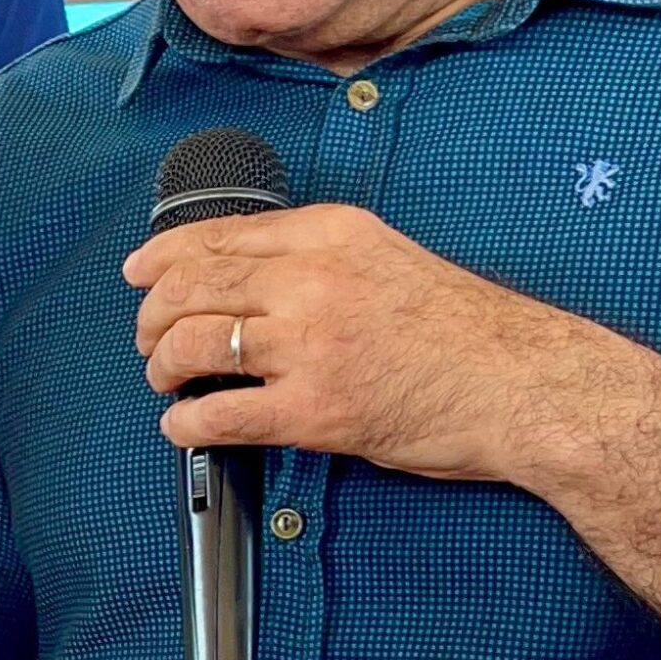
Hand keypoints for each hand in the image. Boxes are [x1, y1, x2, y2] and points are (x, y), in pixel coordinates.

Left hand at [124, 202, 602, 482]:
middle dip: (152, 317)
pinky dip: (186, 423)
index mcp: (328, 233)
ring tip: (165, 380)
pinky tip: (183, 426)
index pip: (217, 235)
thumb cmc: (460, 328)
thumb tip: (237, 272)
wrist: (522, 382)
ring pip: (192, 345)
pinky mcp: (315, 410)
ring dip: (162, 365)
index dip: (162, 257)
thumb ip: (313, 255)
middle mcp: (310, 280)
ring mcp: (310, 346)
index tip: (138, 273)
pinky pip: (220, 415)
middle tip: (147, 339)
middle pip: (191, 288)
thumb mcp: (383, 256)